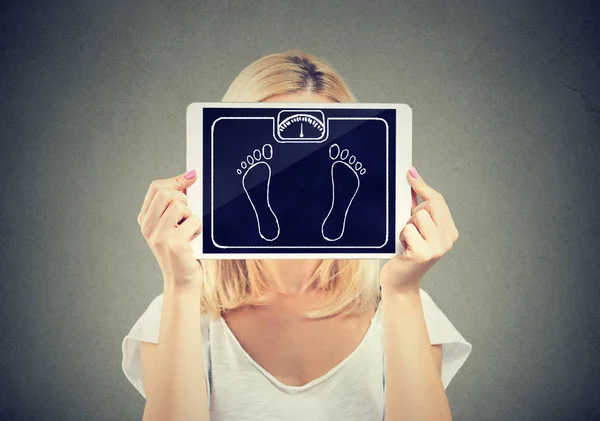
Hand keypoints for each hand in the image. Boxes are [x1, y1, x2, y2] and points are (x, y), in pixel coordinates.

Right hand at [137, 169, 203, 288]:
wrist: (181, 282)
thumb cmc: (182, 251)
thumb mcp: (173, 224)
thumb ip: (176, 201)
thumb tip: (190, 175)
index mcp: (145, 219)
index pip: (156, 187)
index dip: (176, 180)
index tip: (190, 179)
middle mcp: (148, 227)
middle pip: (166, 192)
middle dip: (183, 198)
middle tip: (187, 215)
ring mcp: (159, 235)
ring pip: (180, 205)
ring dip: (192, 216)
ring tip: (189, 232)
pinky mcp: (173, 243)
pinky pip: (193, 221)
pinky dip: (198, 229)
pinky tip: (193, 241)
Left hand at [380, 167, 458, 293]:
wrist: (400, 281)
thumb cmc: (406, 252)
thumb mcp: (414, 226)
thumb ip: (416, 204)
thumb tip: (412, 176)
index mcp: (449, 230)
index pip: (438, 200)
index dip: (422, 186)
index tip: (409, 174)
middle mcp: (448, 238)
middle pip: (428, 205)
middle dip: (413, 213)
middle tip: (410, 230)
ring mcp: (439, 247)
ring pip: (417, 217)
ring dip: (406, 226)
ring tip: (407, 240)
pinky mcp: (425, 253)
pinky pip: (408, 230)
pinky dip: (402, 237)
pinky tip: (404, 248)